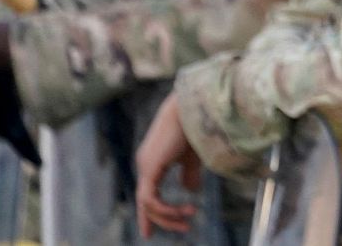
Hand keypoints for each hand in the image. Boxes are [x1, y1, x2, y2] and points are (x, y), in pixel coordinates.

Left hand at [134, 94, 201, 236]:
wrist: (193, 107)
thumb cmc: (196, 127)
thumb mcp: (193, 156)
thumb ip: (189, 173)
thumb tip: (189, 190)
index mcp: (153, 161)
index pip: (147, 194)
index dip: (150, 214)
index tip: (149, 234)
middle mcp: (145, 164)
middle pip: (147, 203)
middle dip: (164, 219)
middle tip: (185, 227)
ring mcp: (145, 166)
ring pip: (148, 204)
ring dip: (169, 215)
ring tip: (190, 217)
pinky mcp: (150, 167)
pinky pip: (150, 199)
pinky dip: (164, 209)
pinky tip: (181, 210)